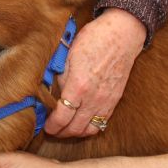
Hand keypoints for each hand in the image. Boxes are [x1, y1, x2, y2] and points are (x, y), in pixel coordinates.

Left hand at [45, 8, 144, 137]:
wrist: (122, 34)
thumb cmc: (93, 39)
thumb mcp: (68, 54)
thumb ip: (59, 76)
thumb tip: (51, 92)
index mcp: (79, 86)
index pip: (62, 116)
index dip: (52, 125)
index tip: (46, 127)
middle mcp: (94, 98)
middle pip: (75, 128)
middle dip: (61, 132)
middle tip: (52, 130)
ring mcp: (106, 101)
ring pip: (89, 130)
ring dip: (75, 133)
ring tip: (65, 129)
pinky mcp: (115, 100)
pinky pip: (102, 123)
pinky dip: (90, 127)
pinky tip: (81, 122)